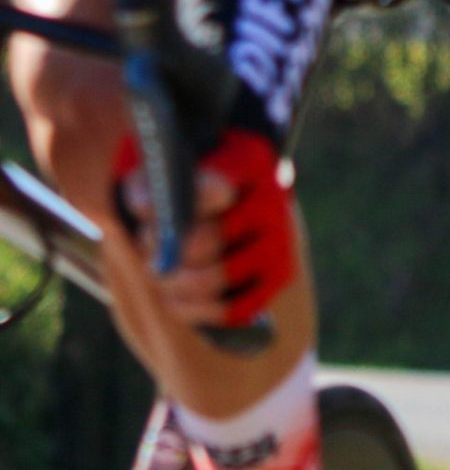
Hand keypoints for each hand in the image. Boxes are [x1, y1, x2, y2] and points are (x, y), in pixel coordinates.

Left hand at [116, 130, 297, 327]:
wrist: (215, 208)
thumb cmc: (178, 186)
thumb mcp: (156, 174)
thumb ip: (147, 186)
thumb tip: (149, 210)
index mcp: (248, 160)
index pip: (216, 186)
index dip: (183, 206)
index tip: (153, 212)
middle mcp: (273, 200)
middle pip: (206, 240)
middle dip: (164, 249)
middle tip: (147, 244)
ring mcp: (281, 243)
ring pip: (212, 279)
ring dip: (171, 282)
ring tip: (155, 272)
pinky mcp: (279, 279)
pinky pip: (231, 309)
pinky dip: (193, 309)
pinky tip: (175, 298)